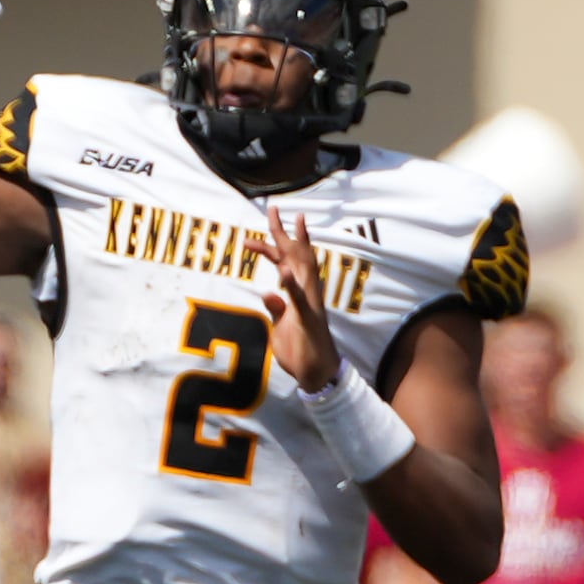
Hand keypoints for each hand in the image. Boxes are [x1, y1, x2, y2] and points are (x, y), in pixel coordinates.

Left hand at [260, 207, 339, 392]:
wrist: (317, 375)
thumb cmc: (299, 351)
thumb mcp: (281, 327)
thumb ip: (276, 309)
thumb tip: (267, 294)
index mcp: (300, 295)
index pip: (288, 263)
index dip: (277, 243)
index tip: (269, 222)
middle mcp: (308, 294)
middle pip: (296, 257)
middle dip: (284, 233)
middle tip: (273, 209)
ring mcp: (310, 306)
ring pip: (303, 271)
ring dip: (294, 248)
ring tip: (287, 225)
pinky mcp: (308, 320)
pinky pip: (300, 300)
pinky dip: (291, 286)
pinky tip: (283, 271)